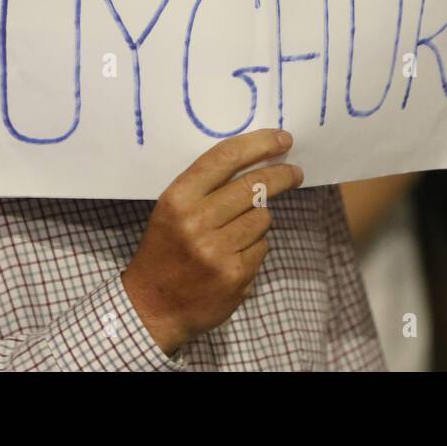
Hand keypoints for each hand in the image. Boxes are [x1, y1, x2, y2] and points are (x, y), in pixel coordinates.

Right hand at [122, 128, 302, 354]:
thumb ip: (206, 187)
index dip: (258, 144)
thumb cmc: (165, 250)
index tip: (282, 138)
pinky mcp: (234, 275)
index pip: (225, 158)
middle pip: (254, 186)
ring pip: (262, 218)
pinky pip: (262, 248)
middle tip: (295, 172)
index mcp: (178, 198)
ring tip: (237, 232)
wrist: (151, 307)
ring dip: (258, 219)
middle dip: (281, 175)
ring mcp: (217, 250)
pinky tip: (233, 257)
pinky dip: (254, 248)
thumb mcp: (172, 210)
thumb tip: (257, 161)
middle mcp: (197, 221)